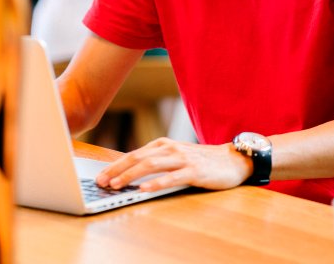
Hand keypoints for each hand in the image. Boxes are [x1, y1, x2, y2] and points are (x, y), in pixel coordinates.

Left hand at [95, 138, 253, 192]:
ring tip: (117, 185)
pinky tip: (144, 189)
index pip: (133, 155)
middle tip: (101, 183)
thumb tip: (130, 174)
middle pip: (137, 158)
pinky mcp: (194, 171)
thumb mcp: (175, 157)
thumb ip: (157, 161)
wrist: (233, 160)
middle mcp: (170, 148)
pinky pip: (172, 177)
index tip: (100, 177)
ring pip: (150, 165)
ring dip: (130, 176)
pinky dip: (156, 183)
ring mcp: (182, 159)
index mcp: (162, 145)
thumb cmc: (202, 161)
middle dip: (116, 171)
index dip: (114, 166)